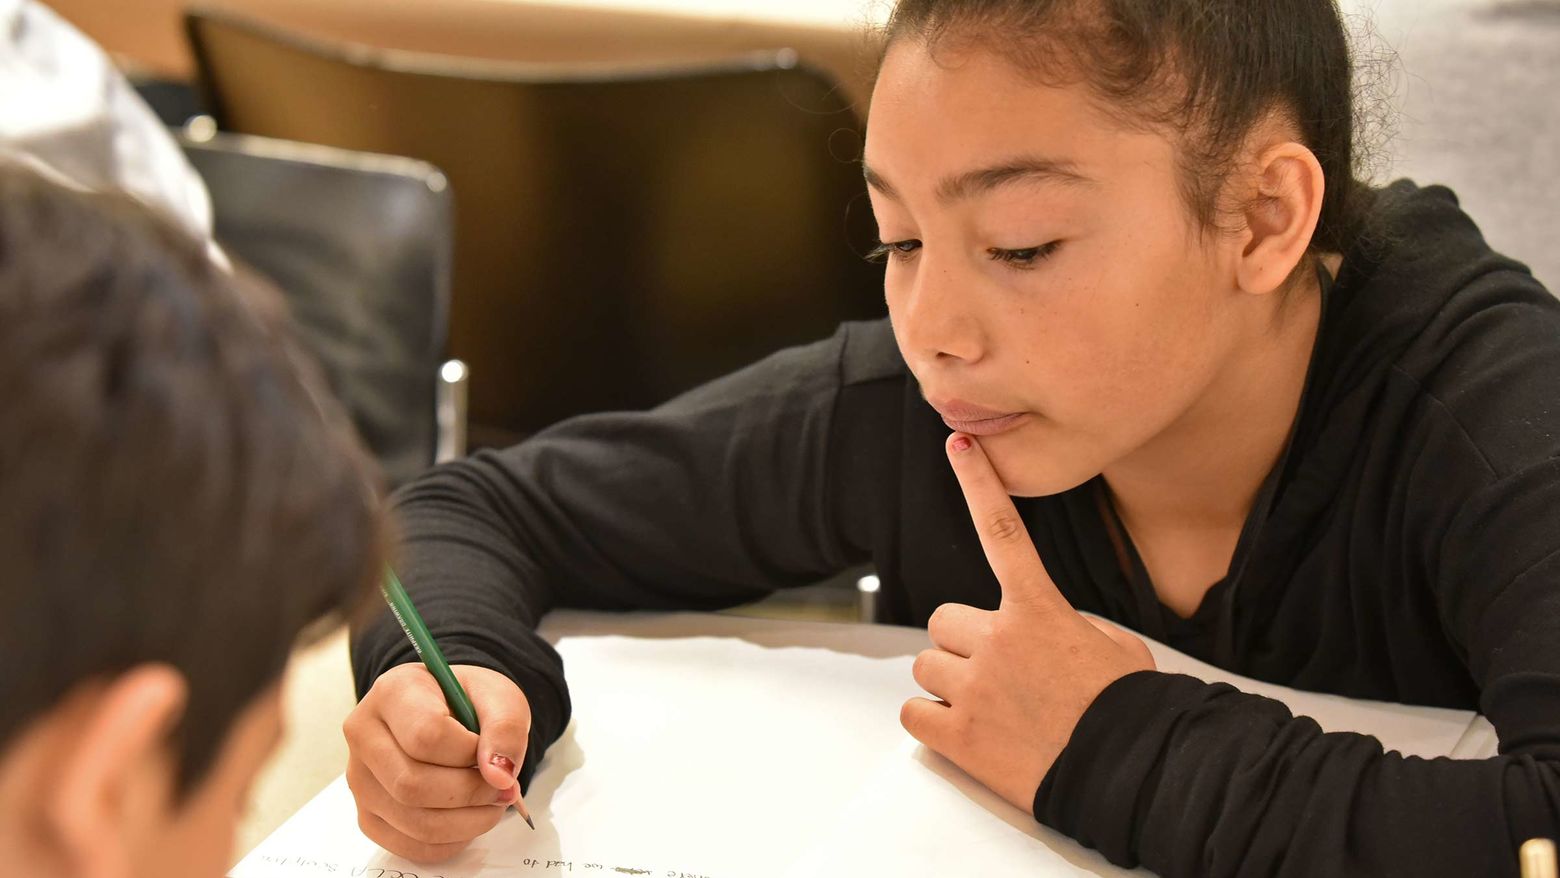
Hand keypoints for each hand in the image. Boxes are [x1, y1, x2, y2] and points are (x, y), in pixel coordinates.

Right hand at [344, 664, 531, 861]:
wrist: (448, 714)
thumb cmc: (468, 702)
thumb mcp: (499, 697)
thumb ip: (505, 728)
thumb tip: (500, 775)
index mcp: (392, 692)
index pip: (425, 737)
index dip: (470, 754)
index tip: (494, 755)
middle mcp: (364, 735)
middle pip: (412, 784)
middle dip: (471, 793)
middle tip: (504, 789)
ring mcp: (360, 779)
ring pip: (412, 821)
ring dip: (467, 821)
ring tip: (491, 801)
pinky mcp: (368, 815)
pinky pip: (410, 845)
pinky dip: (451, 841)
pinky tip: (469, 817)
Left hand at [901, 433, 1154, 812]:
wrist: (1131, 773)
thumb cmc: (1128, 712)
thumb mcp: (1114, 648)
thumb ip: (1068, 628)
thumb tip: (1043, 639)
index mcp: (1041, 611)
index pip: (1003, 531)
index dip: (979, 484)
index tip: (959, 445)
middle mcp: (999, 641)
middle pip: (943, 620)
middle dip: (962, 644)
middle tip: (996, 673)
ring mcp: (975, 688)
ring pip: (925, 667)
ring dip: (949, 685)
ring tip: (992, 710)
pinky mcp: (958, 736)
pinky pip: (913, 714)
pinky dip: (931, 724)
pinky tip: (968, 734)